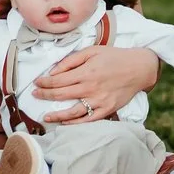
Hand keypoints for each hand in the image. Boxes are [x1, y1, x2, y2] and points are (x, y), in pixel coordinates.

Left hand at [33, 44, 160, 121]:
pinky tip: (65, 122)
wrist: (138, 68)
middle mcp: (91, 88)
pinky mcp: (107, 110)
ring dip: (56, 115)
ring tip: (45, 116)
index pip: (58, 80)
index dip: (44, 82)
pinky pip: (88, 120)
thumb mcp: (92, 51)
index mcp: (86, 72)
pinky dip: (75, 123)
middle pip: (61, 95)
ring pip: (73, 112)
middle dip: (45, 95)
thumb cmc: (114, 57)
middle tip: (35, 94)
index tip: (36, 83)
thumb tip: (53, 71)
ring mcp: (99, 101)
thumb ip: (71, 60)